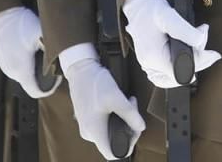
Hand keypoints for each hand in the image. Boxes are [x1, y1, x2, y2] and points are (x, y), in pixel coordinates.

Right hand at [0, 6, 58, 97]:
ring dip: (35, 68)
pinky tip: (32, 50)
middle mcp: (12, 72)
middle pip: (32, 83)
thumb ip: (51, 49)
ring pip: (25, 74)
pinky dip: (27, 63)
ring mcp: (6, 66)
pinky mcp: (2, 59)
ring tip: (44, 54)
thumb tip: (64, 56)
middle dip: (44, 76)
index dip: (50, 87)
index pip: (37, 92)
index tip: (57, 76)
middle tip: (55, 62)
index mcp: (22, 71)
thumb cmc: (19, 24)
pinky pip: (18, 67)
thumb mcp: (40, 34)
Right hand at [62, 44, 146, 159]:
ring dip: (123, 119)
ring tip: (128, 102)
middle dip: (128, 127)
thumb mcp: (116, 97)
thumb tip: (141, 127)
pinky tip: (119, 102)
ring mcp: (87, 125)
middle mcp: (89, 132)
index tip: (135, 129)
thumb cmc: (95, 82)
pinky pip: (104, 124)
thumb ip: (130, 114)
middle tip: (133, 109)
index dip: (127, 146)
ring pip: (110, 131)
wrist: (80, 69)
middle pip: (113, 141)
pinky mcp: (88, 118)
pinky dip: (115, 115)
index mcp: (94, 131)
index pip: (113, 154)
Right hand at [122, 0, 220, 88]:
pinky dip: (184, 64)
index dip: (199, 63)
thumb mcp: (169, 16)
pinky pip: (170, 72)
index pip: (181, 72)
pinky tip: (192, 52)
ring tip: (200, 46)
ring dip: (193, 64)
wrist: (138, 5)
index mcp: (153, 57)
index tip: (210, 53)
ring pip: (176, 76)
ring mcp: (150, 64)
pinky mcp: (153, 61)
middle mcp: (150, 64)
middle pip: (181, 76)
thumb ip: (185, 31)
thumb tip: (200, 41)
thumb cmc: (150, 10)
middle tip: (205, 42)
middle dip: (199, 61)